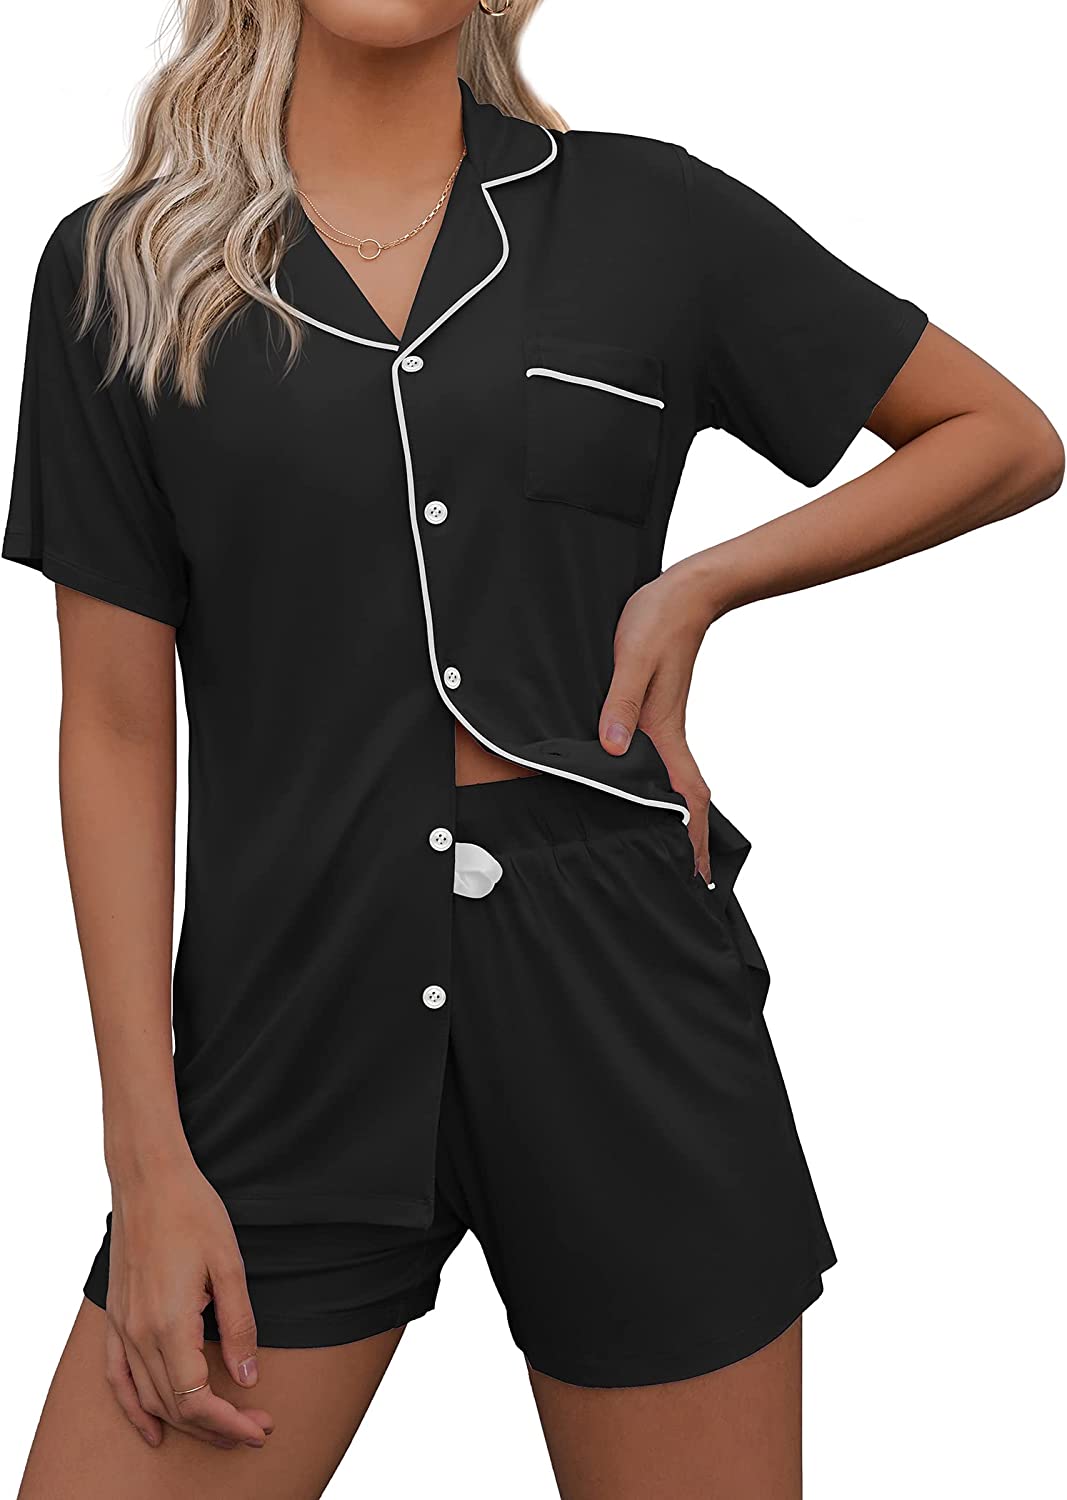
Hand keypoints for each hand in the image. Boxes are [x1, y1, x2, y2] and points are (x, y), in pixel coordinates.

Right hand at [105, 1155, 272, 1449]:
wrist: (149, 1178)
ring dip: (183, 1423)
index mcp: (170, 1323)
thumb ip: (239, 1325)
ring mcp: (122, 1327)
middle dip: (216, 1428)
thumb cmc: (193, 1212)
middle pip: (174, 1407)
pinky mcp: (114, 1317)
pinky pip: (116, 1377)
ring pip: (148, 1398)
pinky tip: (152, 1427)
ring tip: (222, 1430)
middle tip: (255, 1429)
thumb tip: (248, 1377)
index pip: (198, 1400)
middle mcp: (139, 1334)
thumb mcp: (230, 1265)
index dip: (231, 1423)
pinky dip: (134, 1409)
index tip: (260, 1429)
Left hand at [599, 558, 719, 882]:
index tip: (695, 874)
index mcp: (664, 733)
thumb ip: (621, 702)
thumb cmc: (658, 621)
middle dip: (688, 842)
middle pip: (686, 801)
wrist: (683, 592)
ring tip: (671, 852)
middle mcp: (667, 737)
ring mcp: (664, 727)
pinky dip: (664, 790)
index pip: (685, 797)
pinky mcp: (655, 714)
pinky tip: (647, 794)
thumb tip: (614, 748)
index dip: (691, 837)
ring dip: (677, 818)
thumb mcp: (633, 658)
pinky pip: (662, 764)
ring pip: (675, 785)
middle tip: (687, 881)